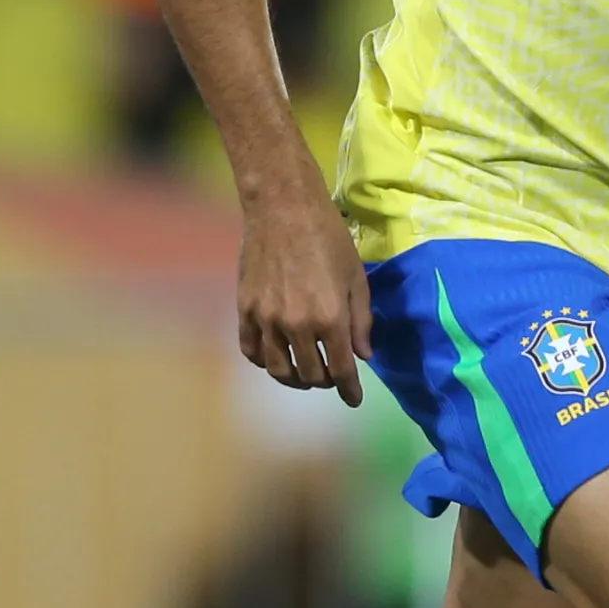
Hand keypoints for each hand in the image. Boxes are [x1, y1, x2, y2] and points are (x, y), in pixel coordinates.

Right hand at [241, 178, 372, 403]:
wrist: (283, 208)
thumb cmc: (328, 237)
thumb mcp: (357, 277)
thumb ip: (361, 321)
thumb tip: (363, 356)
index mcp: (330, 318)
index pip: (340, 370)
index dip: (349, 390)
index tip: (354, 399)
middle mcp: (297, 325)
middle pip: (310, 374)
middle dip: (325, 382)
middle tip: (331, 377)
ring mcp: (266, 319)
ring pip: (278, 369)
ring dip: (294, 378)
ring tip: (304, 374)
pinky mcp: (245, 309)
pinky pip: (252, 350)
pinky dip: (264, 361)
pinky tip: (275, 357)